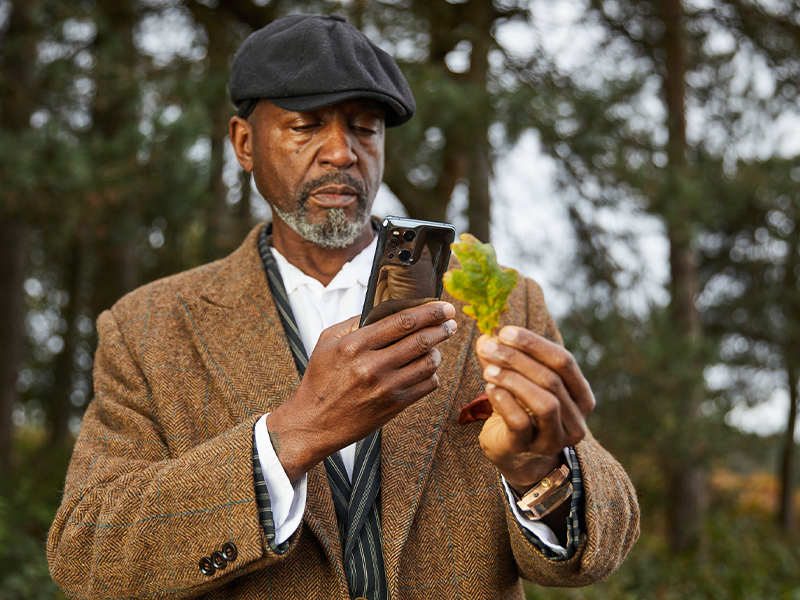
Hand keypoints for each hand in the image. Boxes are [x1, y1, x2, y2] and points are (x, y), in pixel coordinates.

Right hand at [267, 301, 456, 481]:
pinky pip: (427, 385)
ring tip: (436, 346)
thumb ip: (354, 322)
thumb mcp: (326, 342)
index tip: (443, 307)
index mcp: (355, 345)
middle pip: (421, 339)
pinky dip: (432, 374)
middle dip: (442, 327)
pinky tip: (426, 368)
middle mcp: (373, 366)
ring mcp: (386, 387)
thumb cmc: (319, 380)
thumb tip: (383, 307)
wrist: (313, 423)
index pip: (402, 321)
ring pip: (429, 362)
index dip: (429, 311)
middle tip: (450, 322)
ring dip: (438, 351)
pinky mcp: (395, 405)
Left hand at [475, 326, 594, 492]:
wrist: (510, 449)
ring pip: (544, 403)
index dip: (535, 344)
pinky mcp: (531, 449)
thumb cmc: (518, 406)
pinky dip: (504, 401)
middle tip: (489, 347)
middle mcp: (576, 419)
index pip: (565, 361)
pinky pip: (521, 423)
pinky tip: (490, 389)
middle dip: (517, 359)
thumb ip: (506, 357)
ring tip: (488, 369)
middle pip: (552, 380)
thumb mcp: (518, 378)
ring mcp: (556, 438)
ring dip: (513, 380)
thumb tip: (487, 337)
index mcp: (581, 395)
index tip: (505, 331)